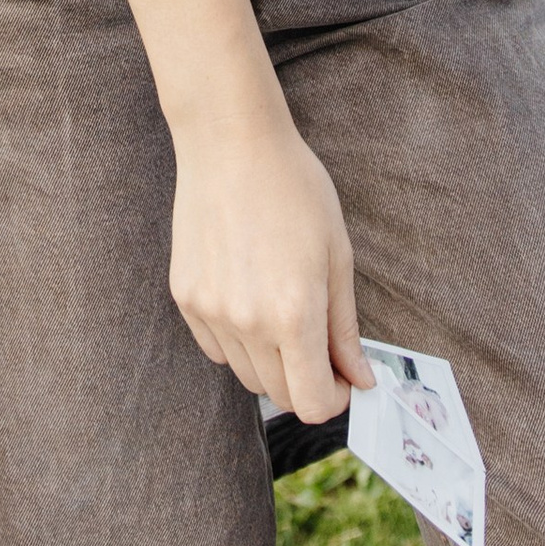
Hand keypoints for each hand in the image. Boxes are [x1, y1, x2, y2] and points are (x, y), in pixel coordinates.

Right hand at [166, 93, 370, 422]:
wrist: (230, 143)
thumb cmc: (294, 188)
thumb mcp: (337, 255)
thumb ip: (346, 328)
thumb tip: (359, 378)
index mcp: (294, 314)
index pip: (311, 402)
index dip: (333, 399)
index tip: (342, 380)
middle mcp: (247, 322)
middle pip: (278, 395)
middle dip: (306, 382)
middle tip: (319, 347)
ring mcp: (210, 311)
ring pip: (245, 374)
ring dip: (271, 362)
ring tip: (282, 311)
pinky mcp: (185, 296)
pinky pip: (216, 347)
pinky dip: (238, 341)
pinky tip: (249, 298)